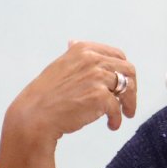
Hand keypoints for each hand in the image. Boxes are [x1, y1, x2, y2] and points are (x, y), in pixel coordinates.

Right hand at [3, 40, 137, 145]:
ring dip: (129, 103)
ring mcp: (97, 77)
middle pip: (128, 70)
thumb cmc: (45, 94)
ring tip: (125, 115)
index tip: (124, 82)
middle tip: (128, 102)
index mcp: (84, 49)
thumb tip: (74, 42)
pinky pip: (117, 108)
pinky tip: (111, 125)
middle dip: (132, 87)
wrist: (34, 116)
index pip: (117, 55)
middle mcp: (92, 59)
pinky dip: (117, 119)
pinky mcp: (100, 96)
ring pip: (128, 88)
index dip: (123, 70)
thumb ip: (73, 54)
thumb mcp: (58, 65)